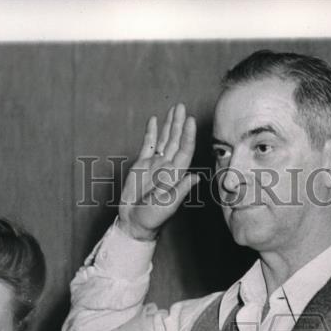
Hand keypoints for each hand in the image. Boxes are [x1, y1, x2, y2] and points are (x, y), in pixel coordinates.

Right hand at [118, 103, 199, 241]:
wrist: (134, 223)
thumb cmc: (152, 218)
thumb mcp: (167, 205)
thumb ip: (180, 190)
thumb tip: (196, 177)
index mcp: (175, 175)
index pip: (184, 151)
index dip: (187, 136)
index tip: (190, 120)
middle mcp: (167, 167)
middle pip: (176, 141)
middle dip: (179, 124)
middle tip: (182, 107)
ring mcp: (155, 165)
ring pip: (164, 140)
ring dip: (169, 125)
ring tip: (174, 109)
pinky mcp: (142, 165)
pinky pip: (149, 145)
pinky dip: (152, 132)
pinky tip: (154, 120)